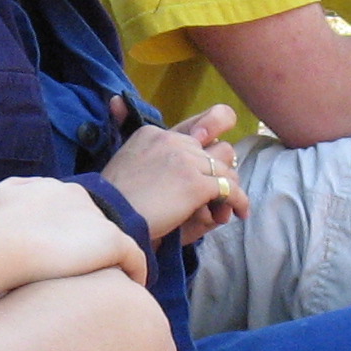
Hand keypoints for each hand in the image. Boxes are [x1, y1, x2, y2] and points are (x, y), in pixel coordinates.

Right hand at [0, 175, 150, 284]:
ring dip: (111, 263)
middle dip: (91, 248)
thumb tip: (13, 206)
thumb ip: (8, 196)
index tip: (66, 258)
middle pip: (93, 226)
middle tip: (87, 277)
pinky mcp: (112, 241)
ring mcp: (97, 219)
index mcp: (55, 189)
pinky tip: (130, 292)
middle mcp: (80, 197)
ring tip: (107, 289)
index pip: (73, 211)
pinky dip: (135, 273)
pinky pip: (134, 259)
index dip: (71, 235)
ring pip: (113, 243)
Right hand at [101, 113, 245, 242]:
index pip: (193, 134)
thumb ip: (146, 154)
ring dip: (231, 186)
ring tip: (232, 204)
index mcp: (153, 133)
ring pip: (226, 168)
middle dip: (219, 171)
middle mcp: (172, 140)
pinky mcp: (196, 184)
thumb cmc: (113, 200)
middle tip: (221, 191)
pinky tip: (240, 213)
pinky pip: (230, 189)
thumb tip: (153, 146)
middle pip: (214, 149)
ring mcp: (186, 161)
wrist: (110, 217)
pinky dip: (239, 201)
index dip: (204, 152)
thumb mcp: (124, 162)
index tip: (209, 166)